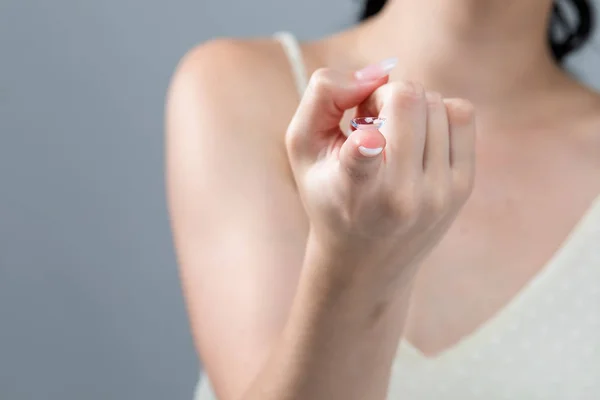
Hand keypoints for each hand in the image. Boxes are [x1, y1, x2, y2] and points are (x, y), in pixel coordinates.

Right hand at [286, 61, 475, 274]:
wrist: (367, 260)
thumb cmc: (329, 194)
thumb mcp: (303, 149)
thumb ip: (322, 97)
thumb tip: (377, 73)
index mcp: (353, 191)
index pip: (362, 162)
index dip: (365, 147)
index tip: (367, 142)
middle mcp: (401, 196)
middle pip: (408, 98)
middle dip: (385, 96)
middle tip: (370, 119)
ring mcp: (439, 193)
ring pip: (435, 102)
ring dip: (410, 104)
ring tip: (392, 134)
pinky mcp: (464, 187)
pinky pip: (460, 113)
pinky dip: (437, 111)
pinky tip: (417, 136)